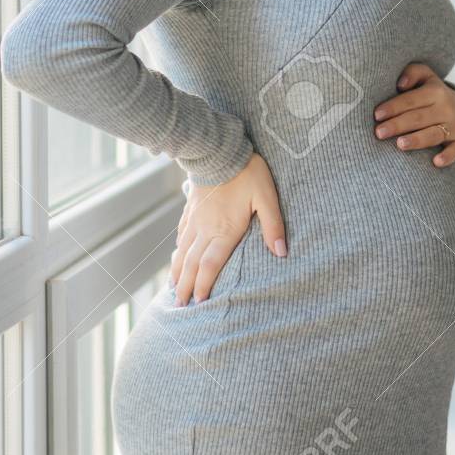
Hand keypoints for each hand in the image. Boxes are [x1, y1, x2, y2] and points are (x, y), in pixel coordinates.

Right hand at [170, 152, 286, 305]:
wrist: (219, 148)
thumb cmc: (246, 172)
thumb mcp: (266, 197)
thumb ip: (273, 225)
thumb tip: (281, 252)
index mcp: (223, 230)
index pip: (210, 265)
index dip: (204, 285)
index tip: (199, 303)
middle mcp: (205, 228)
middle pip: (192, 263)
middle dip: (185, 286)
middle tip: (179, 305)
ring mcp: (195, 218)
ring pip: (183, 250)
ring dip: (177, 271)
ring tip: (173, 287)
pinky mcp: (191, 206)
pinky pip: (182, 232)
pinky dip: (178, 248)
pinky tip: (177, 253)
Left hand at [373, 62, 454, 167]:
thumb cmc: (433, 94)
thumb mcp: (425, 76)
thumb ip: (412, 73)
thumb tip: (400, 83)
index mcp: (435, 91)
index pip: (410, 100)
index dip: (393, 107)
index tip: (377, 115)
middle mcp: (446, 109)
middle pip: (418, 118)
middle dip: (397, 125)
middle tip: (379, 132)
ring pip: (434, 134)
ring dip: (417, 140)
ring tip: (400, 144)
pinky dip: (447, 156)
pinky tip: (435, 162)